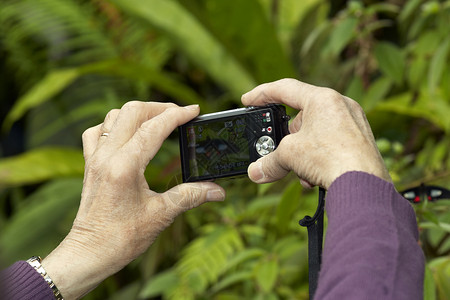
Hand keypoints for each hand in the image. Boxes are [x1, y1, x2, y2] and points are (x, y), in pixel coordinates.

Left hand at [42, 101, 224, 299]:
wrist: (90, 253)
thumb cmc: (121, 238)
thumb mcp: (161, 215)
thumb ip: (191, 196)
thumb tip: (217, 190)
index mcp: (125, 166)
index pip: (154, 128)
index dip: (177, 115)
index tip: (194, 110)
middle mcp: (107, 156)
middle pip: (133, 112)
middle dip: (159, 108)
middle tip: (179, 114)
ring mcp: (95, 158)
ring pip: (114, 116)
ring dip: (138, 113)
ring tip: (158, 120)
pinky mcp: (90, 164)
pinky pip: (97, 131)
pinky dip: (114, 124)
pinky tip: (126, 133)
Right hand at [242, 79, 390, 188]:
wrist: (364, 185)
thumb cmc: (331, 159)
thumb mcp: (290, 156)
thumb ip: (269, 161)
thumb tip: (256, 172)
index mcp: (323, 98)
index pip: (285, 88)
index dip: (262, 93)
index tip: (248, 100)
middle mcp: (341, 105)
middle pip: (301, 116)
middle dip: (286, 138)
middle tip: (277, 150)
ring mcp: (354, 123)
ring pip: (316, 133)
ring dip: (302, 153)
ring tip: (300, 170)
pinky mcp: (360, 142)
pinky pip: (330, 144)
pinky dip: (317, 159)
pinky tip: (314, 176)